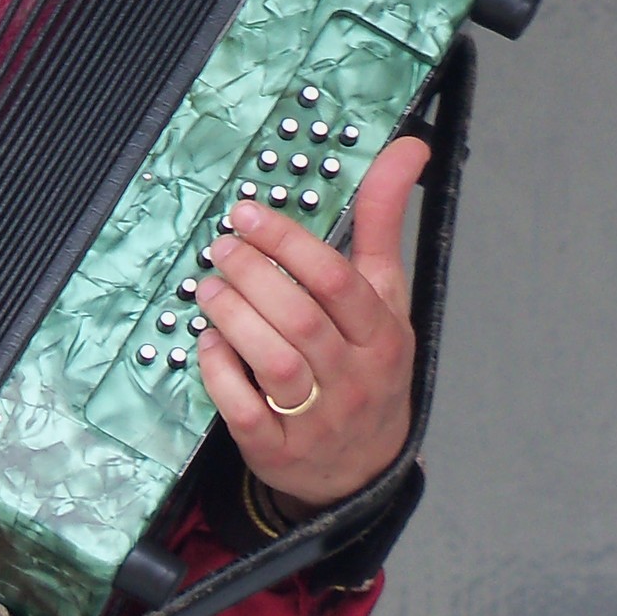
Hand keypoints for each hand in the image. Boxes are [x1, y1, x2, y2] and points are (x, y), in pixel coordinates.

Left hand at [193, 132, 427, 512]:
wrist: (364, 469)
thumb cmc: (369, 365)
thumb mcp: (385, 295)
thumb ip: (383, 222)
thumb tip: (408, 147)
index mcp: (383, 335)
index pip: (339, 282)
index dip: (289, 243)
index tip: (248, 214)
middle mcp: (356, 378)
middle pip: (301, 319)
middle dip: (253, 275)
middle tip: (220, 247)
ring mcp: (320, 420)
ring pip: (276, 363)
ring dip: (234, 318)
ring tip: (208, 287)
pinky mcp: (281, 451)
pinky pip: (248, 412)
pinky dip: (222, 374)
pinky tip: (209, 344)